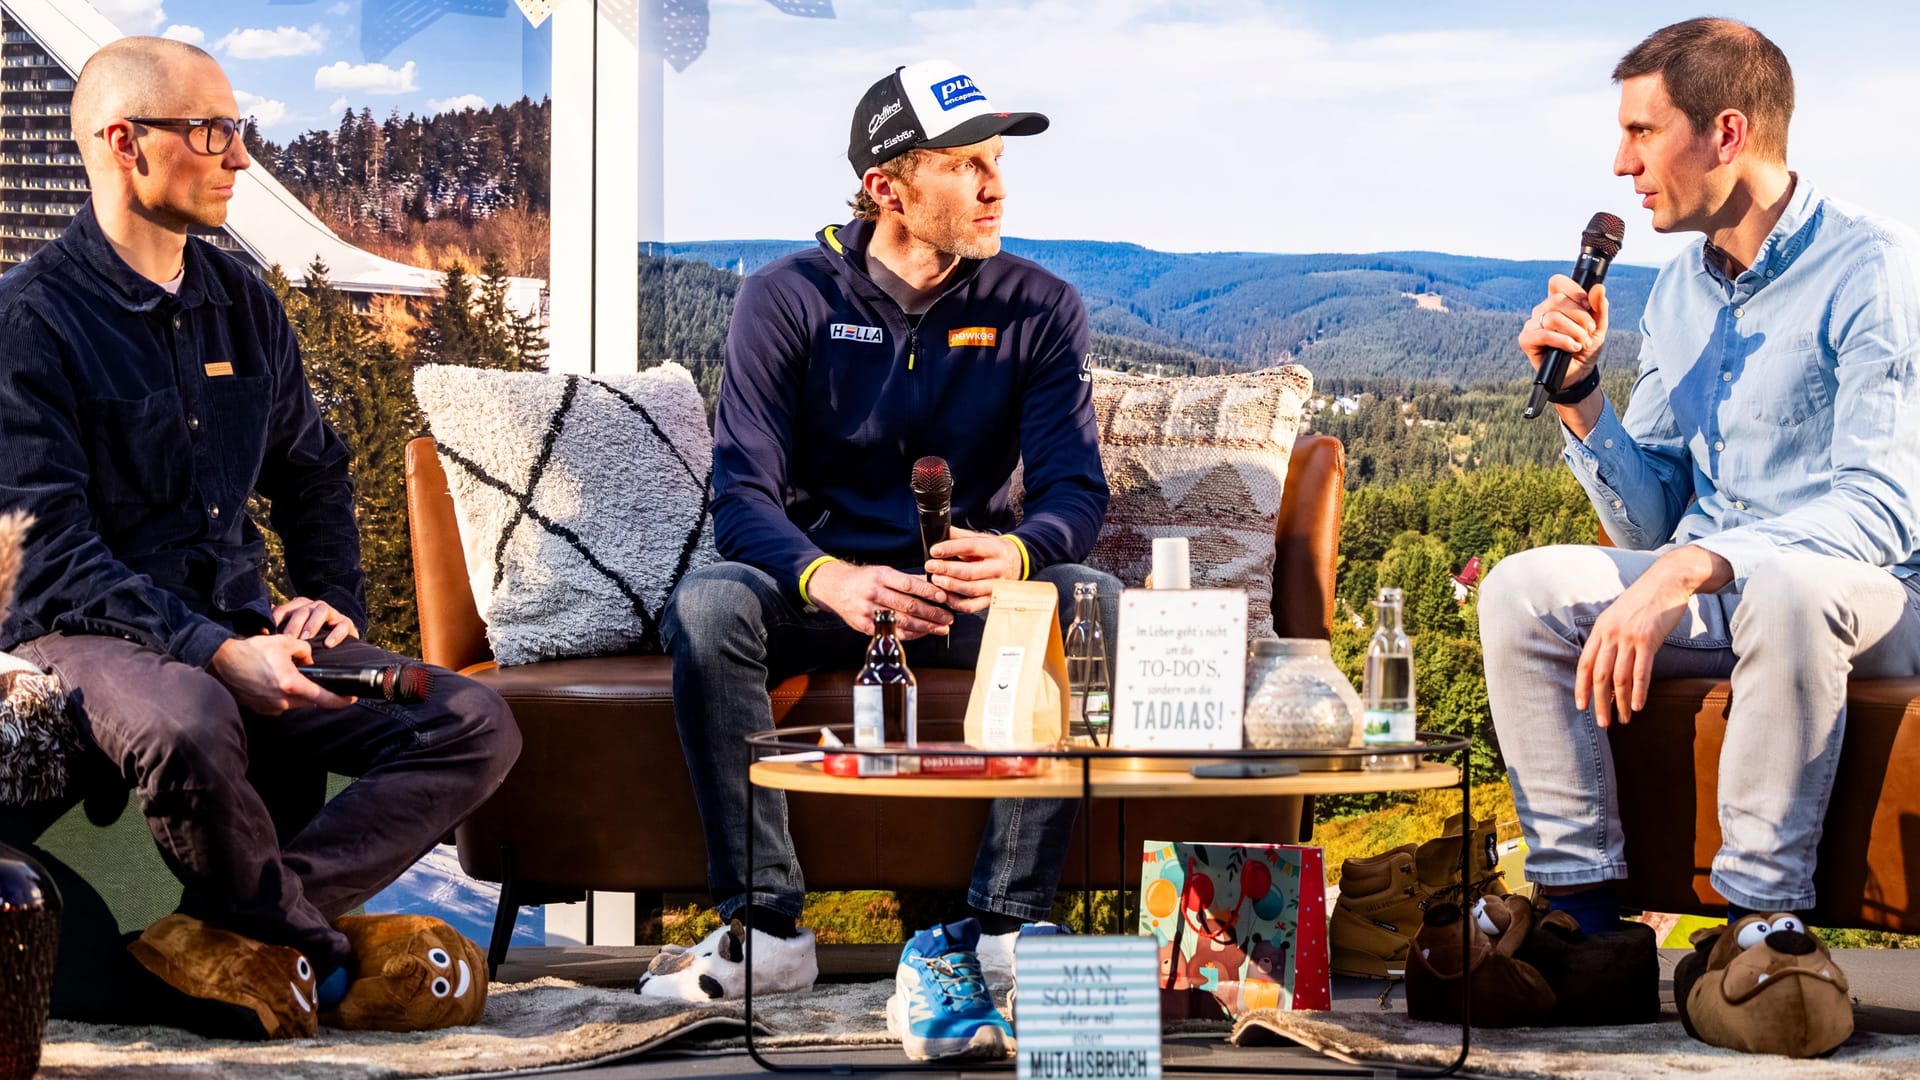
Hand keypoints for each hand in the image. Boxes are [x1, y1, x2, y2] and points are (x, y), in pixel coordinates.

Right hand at [210, 634, 354, 714]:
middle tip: (321, 681)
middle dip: (316, 691)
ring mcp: (270, 708)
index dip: (340, 700)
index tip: (351, 699)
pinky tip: (276, 681)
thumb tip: (309, 660)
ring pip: (295, 702)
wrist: (221, 662)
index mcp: (291, 685)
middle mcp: (282, 701)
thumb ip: (304, 650)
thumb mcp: (284, 642)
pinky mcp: (260, 709)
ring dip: (298, 692)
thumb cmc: (252, 651)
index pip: (323, 698)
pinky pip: (280, 703)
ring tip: (292, 676)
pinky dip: (283, 694)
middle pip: (309, 701)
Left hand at [272, 596, 359, 645]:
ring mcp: (332, 613)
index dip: (276, 619)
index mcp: (300, 606)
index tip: (268, 632)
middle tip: (288, 639)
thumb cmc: (311, 637)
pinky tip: (327, 645)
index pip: (286, 609)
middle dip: (294, 625)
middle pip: (302, 610)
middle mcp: (315, 606)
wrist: (339, 636)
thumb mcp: (294, 632)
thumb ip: (279, 628)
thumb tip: (261, 629)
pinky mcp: (347, 623)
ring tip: (306, 640)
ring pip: (321, 611)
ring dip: (312, 625)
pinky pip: (342, 625)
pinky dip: (335, 634)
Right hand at [807, 561, 951, 639]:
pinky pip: (892, 632)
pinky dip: (911, 634)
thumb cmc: (864, 579)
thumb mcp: (883, 571)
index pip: (909, 585)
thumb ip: (908, 579)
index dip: (928, 592)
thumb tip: (934, 584)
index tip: (944, 597)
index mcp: (880, 576)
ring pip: (902, 622)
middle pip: (908, 606)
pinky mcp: (865, 626)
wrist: (836, 588)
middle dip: (932, 613)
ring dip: (925, 627)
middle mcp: (873, 594)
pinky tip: (923, 633)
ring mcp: (868, 612)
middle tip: (948, 617)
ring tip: (942, 628)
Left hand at [926, 527, 1023, 613]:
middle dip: (947, 569)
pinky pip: (973, 606)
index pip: (971, 547)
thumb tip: (940, 530)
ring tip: (936, 580)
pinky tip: (945, 596)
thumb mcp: (981, 539)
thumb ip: (961, 536)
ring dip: (950, 586)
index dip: (951, 549)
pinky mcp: (992, 599)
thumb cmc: (995, 550)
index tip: (934, 550)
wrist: (1018, 563)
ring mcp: (997, 586)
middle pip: (970, 571)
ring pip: (971, 590)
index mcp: (994, 549)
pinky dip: (957, 603)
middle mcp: (998, 568)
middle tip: (931, 566)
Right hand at [1520, 276, 1608, 379]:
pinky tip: (1572, 347)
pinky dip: (1562, 341)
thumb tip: (1598, 288)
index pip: (1558, 283)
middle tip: (1588, 332)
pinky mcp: (1526, 340)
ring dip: (1574, 332)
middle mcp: (1542, 310)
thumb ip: (1599, 307)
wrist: (1579, 374)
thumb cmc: (1585, 349)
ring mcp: (1532, 324)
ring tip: (1581, 343)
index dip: (1574, 291)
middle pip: (1559, 300)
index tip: (1587, 306)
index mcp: (1557, 303)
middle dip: (1580, 317)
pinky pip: (1544, 334)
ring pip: (1554, 317)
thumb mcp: (1599, 327)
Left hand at [1575, 546, 1728, 725]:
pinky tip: (1638, 706)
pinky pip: (1641, 671)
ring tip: (1624, 719)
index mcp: (1600, 629)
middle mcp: (1611, 633)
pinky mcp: (1649, 639)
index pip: (1585, 663)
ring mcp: (1629, 636)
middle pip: (1600, 675)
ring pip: (1620, 677)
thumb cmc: (1645, 601)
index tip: (1581, 706)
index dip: (1582, 687)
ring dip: (1621, 702)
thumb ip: (1610, 636)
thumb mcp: (1619, 615)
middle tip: (1603, 723)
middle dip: (1599, 702)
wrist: (1668, 580)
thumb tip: (1606, 661)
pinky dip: (1639, 691)